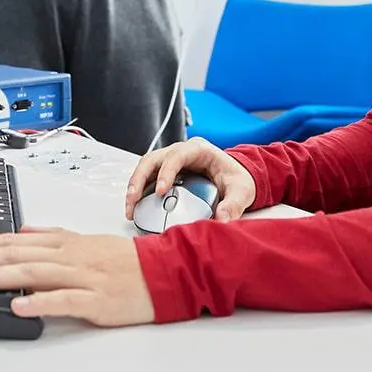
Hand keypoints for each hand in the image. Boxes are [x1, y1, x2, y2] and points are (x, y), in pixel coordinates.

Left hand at [0, 228, 154, 326]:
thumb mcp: (85, 241)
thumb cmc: (125, 261)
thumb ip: (52, 237)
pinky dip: (39, 302)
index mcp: (62, 242)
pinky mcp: (96, 300)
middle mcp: (67, 256)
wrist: (165, 272)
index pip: (10, 242)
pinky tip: (17, 307)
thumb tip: (23, 232)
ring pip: (31, 273)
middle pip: (13, 255)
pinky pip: (64, 300)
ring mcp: (81, 277)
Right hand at [126, 137, 255, 221]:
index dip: (166, 171)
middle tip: (133, 200)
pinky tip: (135, 207)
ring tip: (130, 208)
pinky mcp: (165, 172)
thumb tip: (222, 221)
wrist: (235, 178)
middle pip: (153, 159)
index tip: (160, 191)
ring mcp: (170, 160)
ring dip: (134, 186)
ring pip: (145, 167)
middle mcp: (181, 151)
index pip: (177, 156)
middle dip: (140, 179)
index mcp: (199, 150)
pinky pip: (147, 178)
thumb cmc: (237, 179)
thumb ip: (233, 205)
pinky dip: (139, 191)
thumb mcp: (241, 191)